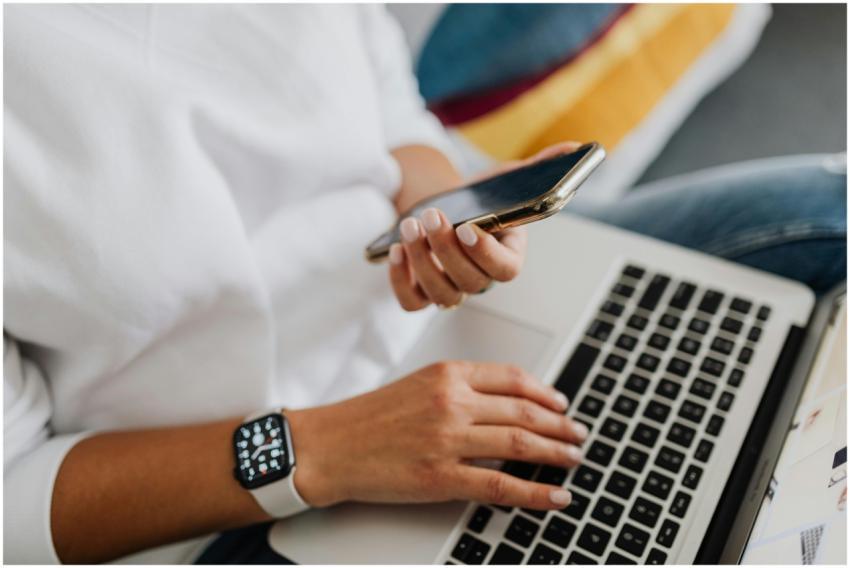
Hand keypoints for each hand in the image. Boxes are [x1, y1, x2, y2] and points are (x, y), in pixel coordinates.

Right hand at [286, 361, 587, 509]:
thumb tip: (505, 403)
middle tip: (578, 435)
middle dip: (559, 426)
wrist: (330, 445)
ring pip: (520, 444)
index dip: (545, 394)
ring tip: (573, 459)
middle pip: (524, 411)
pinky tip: (554, 495)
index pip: (512, 378)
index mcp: (447, 374)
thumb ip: (460, 388)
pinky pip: (501, 486)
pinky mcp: (441, 477)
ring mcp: (448, 440)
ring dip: (555, 454)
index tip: (561, 405)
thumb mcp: (418, 385)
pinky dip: (535, 493)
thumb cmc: (370, 417)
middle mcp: (452, 402)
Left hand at [388, 141, 581, 310]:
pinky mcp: (421, 292)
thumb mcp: (504, 181)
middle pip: (471, 282)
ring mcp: (451, 289)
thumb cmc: (478, 200)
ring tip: (410, 226)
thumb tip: (573, 148)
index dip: (486, 253)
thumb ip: (537, 169)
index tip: (468, 226)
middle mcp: (481, 278)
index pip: (506, 269)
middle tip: (431, 216)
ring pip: (442, 295)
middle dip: (446, 249)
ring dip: (422, 261)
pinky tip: (396, 250)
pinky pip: (411, 303)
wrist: (444, 210)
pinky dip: (400, 281)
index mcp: (508, 255)